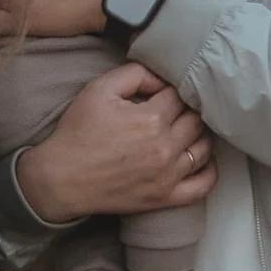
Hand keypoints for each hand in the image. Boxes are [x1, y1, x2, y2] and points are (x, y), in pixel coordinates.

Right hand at [16, 64, 217, 221]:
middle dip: (187, 110)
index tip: (161, 94)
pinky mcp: (165, 198)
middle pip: (196, 120)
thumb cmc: (78, 133)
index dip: (171, 90)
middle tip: (174, 110)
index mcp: (151, 119)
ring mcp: (167, 176)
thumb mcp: (99, 89)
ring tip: (186, 129)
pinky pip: (202, 185)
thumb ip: (136, 73)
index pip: (179, 95)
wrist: (61, 179)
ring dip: (200, 135)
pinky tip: (201, 159)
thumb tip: (162, 77)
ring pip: (203, 148)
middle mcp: (165, 148)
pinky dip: (209, 170)